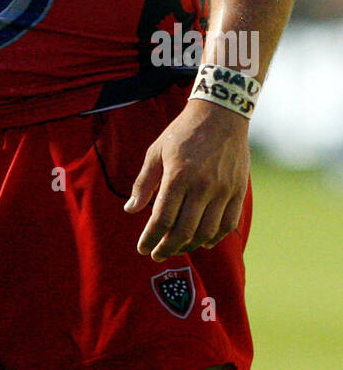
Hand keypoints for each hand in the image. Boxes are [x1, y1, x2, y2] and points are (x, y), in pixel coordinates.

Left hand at [124, 97, 249, 260]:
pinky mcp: (237, 192)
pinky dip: (214, 238)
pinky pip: (227, 225)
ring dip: (189, 246)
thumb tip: (131, 211)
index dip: (150, 238)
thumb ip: (143, 182)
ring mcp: (222, 191)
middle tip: (156, 254)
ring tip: (176, 248)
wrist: (220, 114)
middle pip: (183, 231)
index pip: (162, 218)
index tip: (142, 249)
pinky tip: (202, 241)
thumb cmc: (183, 132)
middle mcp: (202, 187)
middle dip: (167, 248)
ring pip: (206, 233)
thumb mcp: (156, 151)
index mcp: (178, 176)